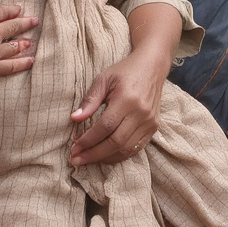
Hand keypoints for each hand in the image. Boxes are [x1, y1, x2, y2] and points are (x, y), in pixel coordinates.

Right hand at [0, 0, 37, 84]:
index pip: (3, 12)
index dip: (13, 10)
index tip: (20, 9)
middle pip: (14, 26)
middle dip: (26, 23)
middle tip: (35, 21)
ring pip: (15, 46)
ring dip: (24, 43)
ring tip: (30, 42)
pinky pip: (11, 66)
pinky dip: (22, 63)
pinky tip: (31, 61)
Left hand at [68, 52, 165, 166]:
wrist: (152, 67)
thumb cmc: (125, 71)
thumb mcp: (104, 79)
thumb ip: (90, 99)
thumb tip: (74, 118)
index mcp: (127, 99)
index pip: (105, 126)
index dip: (88, 140)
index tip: (74, 147)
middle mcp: (140, 113)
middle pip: (115, 142)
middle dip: (93, 154)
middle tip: (76, 159)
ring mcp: (149, 122)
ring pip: (126, 149)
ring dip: (105, 158)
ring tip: (88, 159)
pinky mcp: (153, 127)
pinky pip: (136, 148)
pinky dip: (119, 155)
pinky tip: (105, 156)